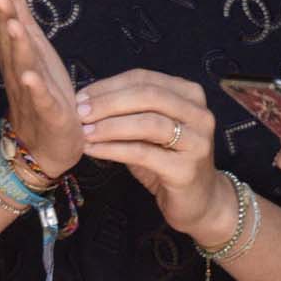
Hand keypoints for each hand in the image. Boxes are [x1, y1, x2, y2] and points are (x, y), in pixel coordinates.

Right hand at [0, 0, 81, 181]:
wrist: (42, 143)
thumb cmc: (38, 86)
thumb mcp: (29, 38)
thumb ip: (15, 0)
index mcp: (15, 48)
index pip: (2, 18)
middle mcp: (19, 66)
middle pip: (8, 38)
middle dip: (2, 14)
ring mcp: (32, 90)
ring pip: (23, 64)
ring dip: (17, 45)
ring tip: (14, 24)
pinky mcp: (49, 112)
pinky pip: (41, 99)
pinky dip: (36, 88)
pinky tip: (32, 76)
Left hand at [75, 69, 227, 243]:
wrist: (201, 202)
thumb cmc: (169, 163)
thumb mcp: (149, 132)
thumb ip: (128, 112)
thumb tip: (86, 101)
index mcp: (189, 95)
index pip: (144, 79)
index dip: (109, 85)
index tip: (80, 96)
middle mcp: (199, 114)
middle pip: (148, 95)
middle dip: (108, 102)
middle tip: (79, 112)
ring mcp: (197, 141)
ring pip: (148, 123)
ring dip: (110, 126)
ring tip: (83, 132)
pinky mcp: (186, 169)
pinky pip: (143, 153)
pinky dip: (114, 149)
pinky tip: (94, 150)